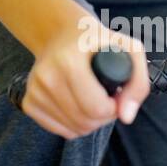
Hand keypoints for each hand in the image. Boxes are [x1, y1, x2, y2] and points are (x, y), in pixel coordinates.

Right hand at [21, 14, 148, 138]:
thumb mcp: (128, 49)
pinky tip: (75, 104)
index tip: (114, 94)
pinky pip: (59, 131)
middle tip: (105, 97)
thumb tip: (126, 116)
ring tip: (91, 99)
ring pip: (73, 130)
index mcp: (68, 61)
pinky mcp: (28, 102)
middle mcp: (46, 76)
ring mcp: (34, 90)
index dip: (113, 107)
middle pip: (85, 122)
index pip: (96, 108)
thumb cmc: (96, 42)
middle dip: (103, 117)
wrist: (60, 35)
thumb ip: (138, 83)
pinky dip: (72, 124)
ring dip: (89, 122)